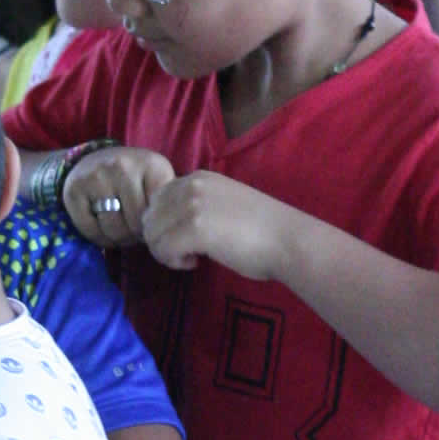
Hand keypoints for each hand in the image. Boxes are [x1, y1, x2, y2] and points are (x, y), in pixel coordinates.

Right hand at [60, 146, 174, 245]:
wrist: (93, 160)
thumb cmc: (133, 178)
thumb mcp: (156, 182)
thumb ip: (167, 203)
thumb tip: (171, 233)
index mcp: (152, 165)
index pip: (159, 214)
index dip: (156, 226)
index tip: (151, 223)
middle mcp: (123, 167)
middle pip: (136, 224)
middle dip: (137, 235)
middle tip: (134, 232)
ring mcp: (97, 177)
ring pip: (114, 230)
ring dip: (119, 239)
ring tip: (122, 231)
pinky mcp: (75, 191)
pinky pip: (91, 231)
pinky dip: (99, 239)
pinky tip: (104, 228)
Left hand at [138, 169, 289, 279]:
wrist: (288, 240)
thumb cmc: (262, 230)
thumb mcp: (223, 204)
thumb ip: (196, 205)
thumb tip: (167, 225)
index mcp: (199, 177)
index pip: (158, 199)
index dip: (166, 223)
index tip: (188, 238)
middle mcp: (192, 185)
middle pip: (150, 217)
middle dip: (162, 239)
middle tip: (187, 252)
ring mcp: (192, 206)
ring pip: (152, 235)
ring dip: (167, 252)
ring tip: (192, 257)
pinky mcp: (194, 229)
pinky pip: (163, 250)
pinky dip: (174, 261)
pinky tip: (196, 262)